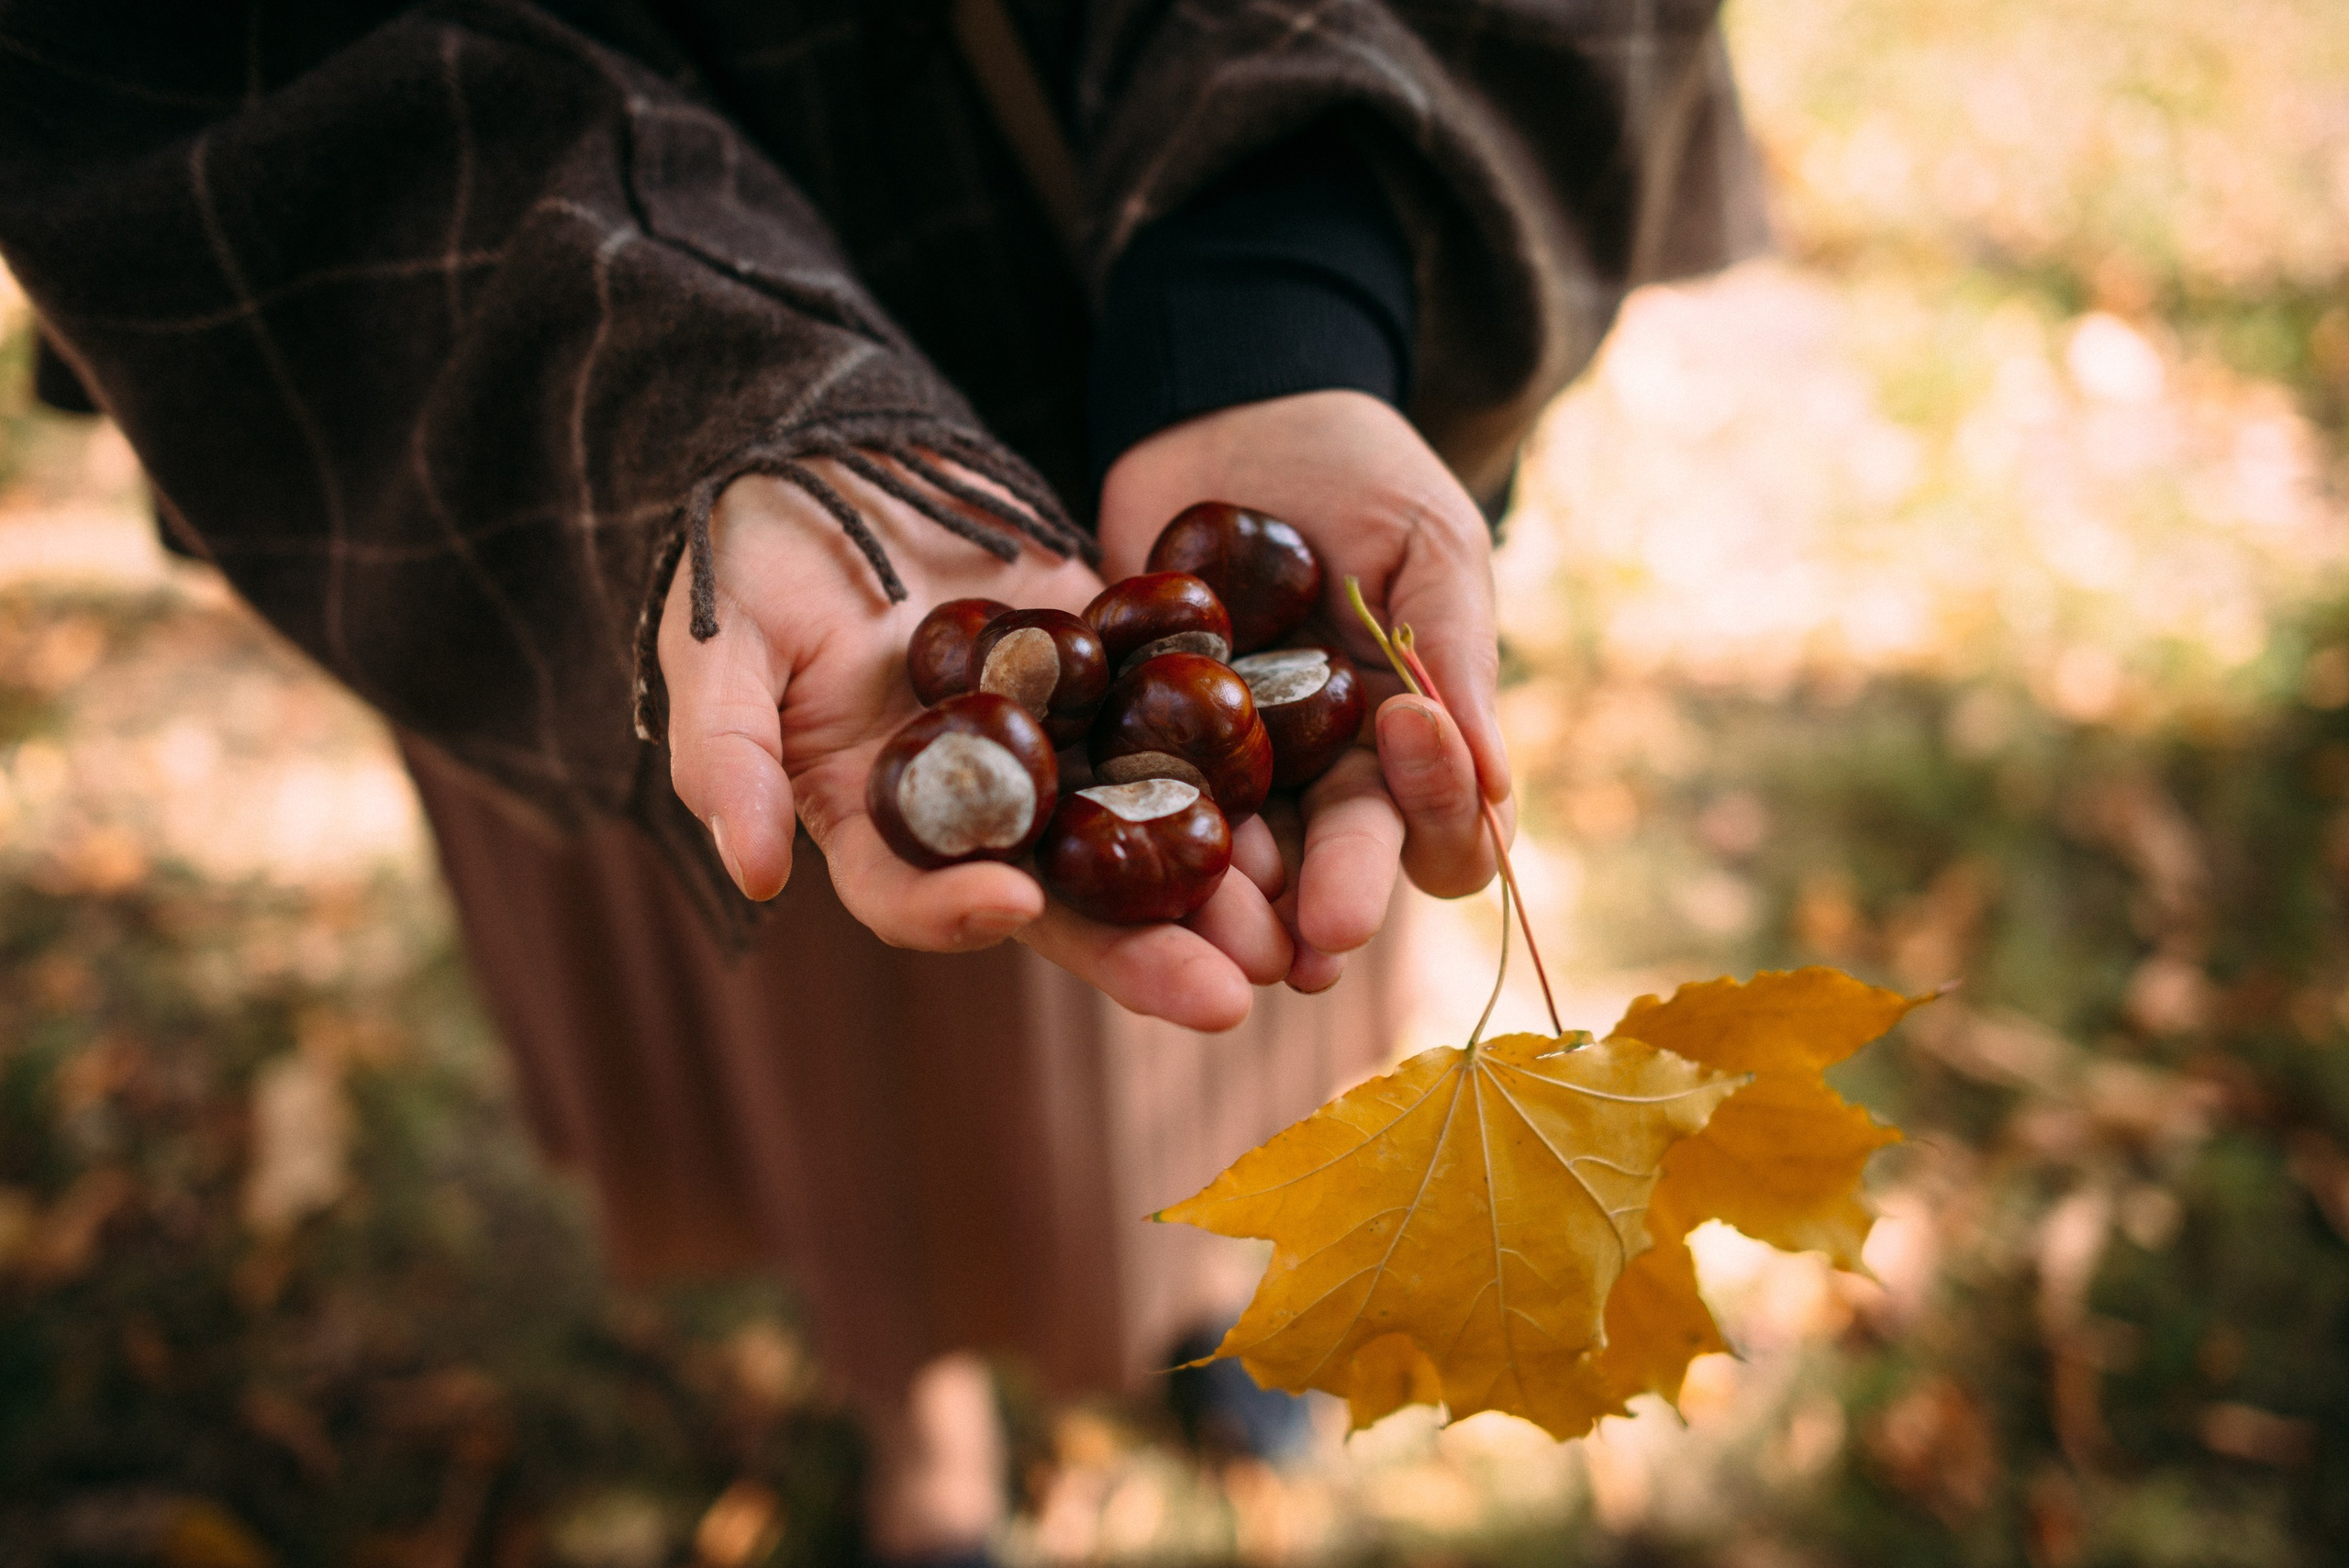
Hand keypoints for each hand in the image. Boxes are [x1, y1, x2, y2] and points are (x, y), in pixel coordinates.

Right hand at [659, 459, 1294, 1031]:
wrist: (833, 456)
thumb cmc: (744, 557)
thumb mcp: (716, 647)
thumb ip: (727, 753)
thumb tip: (750, 873)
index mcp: (874, 819)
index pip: (911, 895)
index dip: (954, 912)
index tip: (1011, 906)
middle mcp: (974, 807)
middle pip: (1059, 899)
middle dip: (1139, 952)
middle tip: (1228, 997)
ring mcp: (1050, 747)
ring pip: (1138, 835)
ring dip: (1215, 889)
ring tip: (1295, 934)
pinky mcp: (1112, 678)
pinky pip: (1179, 731)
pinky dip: (1241, 771)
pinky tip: (1311, 800)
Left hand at [1099, 391, 1512, 990]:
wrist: (1226, 407)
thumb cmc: (1353, 468)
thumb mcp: (1425, 538)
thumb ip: (1456, 648)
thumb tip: (1498, 781)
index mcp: (1407, 742)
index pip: (1444, 826)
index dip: (1440, 808)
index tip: (1411, 737)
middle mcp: (1321, 777)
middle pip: (1337, 864)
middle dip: (1330, 900)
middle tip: (1315, 947)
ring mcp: (1228, 769)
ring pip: (1239, 864)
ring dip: (1234, 906)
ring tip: (1221, 934)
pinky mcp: (1136, 742)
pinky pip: (1134, 804)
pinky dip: (1129, 836)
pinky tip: (1114, 857)